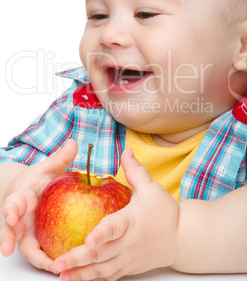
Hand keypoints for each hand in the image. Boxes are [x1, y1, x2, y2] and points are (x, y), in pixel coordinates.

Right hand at [0, 139, 77, 271]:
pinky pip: (42, 253)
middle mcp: (18, 219)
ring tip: (51, 267)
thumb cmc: (37, 181)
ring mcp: (25, 233)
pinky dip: (50, 260)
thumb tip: (74, 142)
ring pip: (26, 248)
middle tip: (8, 249)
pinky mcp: (36, 242)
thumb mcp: (47, 169)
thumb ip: (59, 159)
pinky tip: (67, 266)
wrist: (29, 194)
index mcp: (20, 199)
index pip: (11, 204)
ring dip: (36, 258)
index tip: (11, 215)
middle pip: (10, 232)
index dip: (10, 210)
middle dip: (8, 239)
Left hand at [52, 148, 179, 280]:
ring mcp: (128, 258)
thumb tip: (126, 150)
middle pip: (102, 254)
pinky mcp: (129, 268)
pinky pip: (108, 276)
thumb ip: (135, 170)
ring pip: (102, 270)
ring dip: (81, 274)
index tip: (87, 240)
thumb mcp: (151, 188)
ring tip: (61, 275)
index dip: (101, 234)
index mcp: (132, 221)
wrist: (182, 238)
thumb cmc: (165, 211)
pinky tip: (76, 279)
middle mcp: (129, 242)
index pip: (115, 227)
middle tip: (58, 263)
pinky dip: (92, 279)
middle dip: (78, 259)